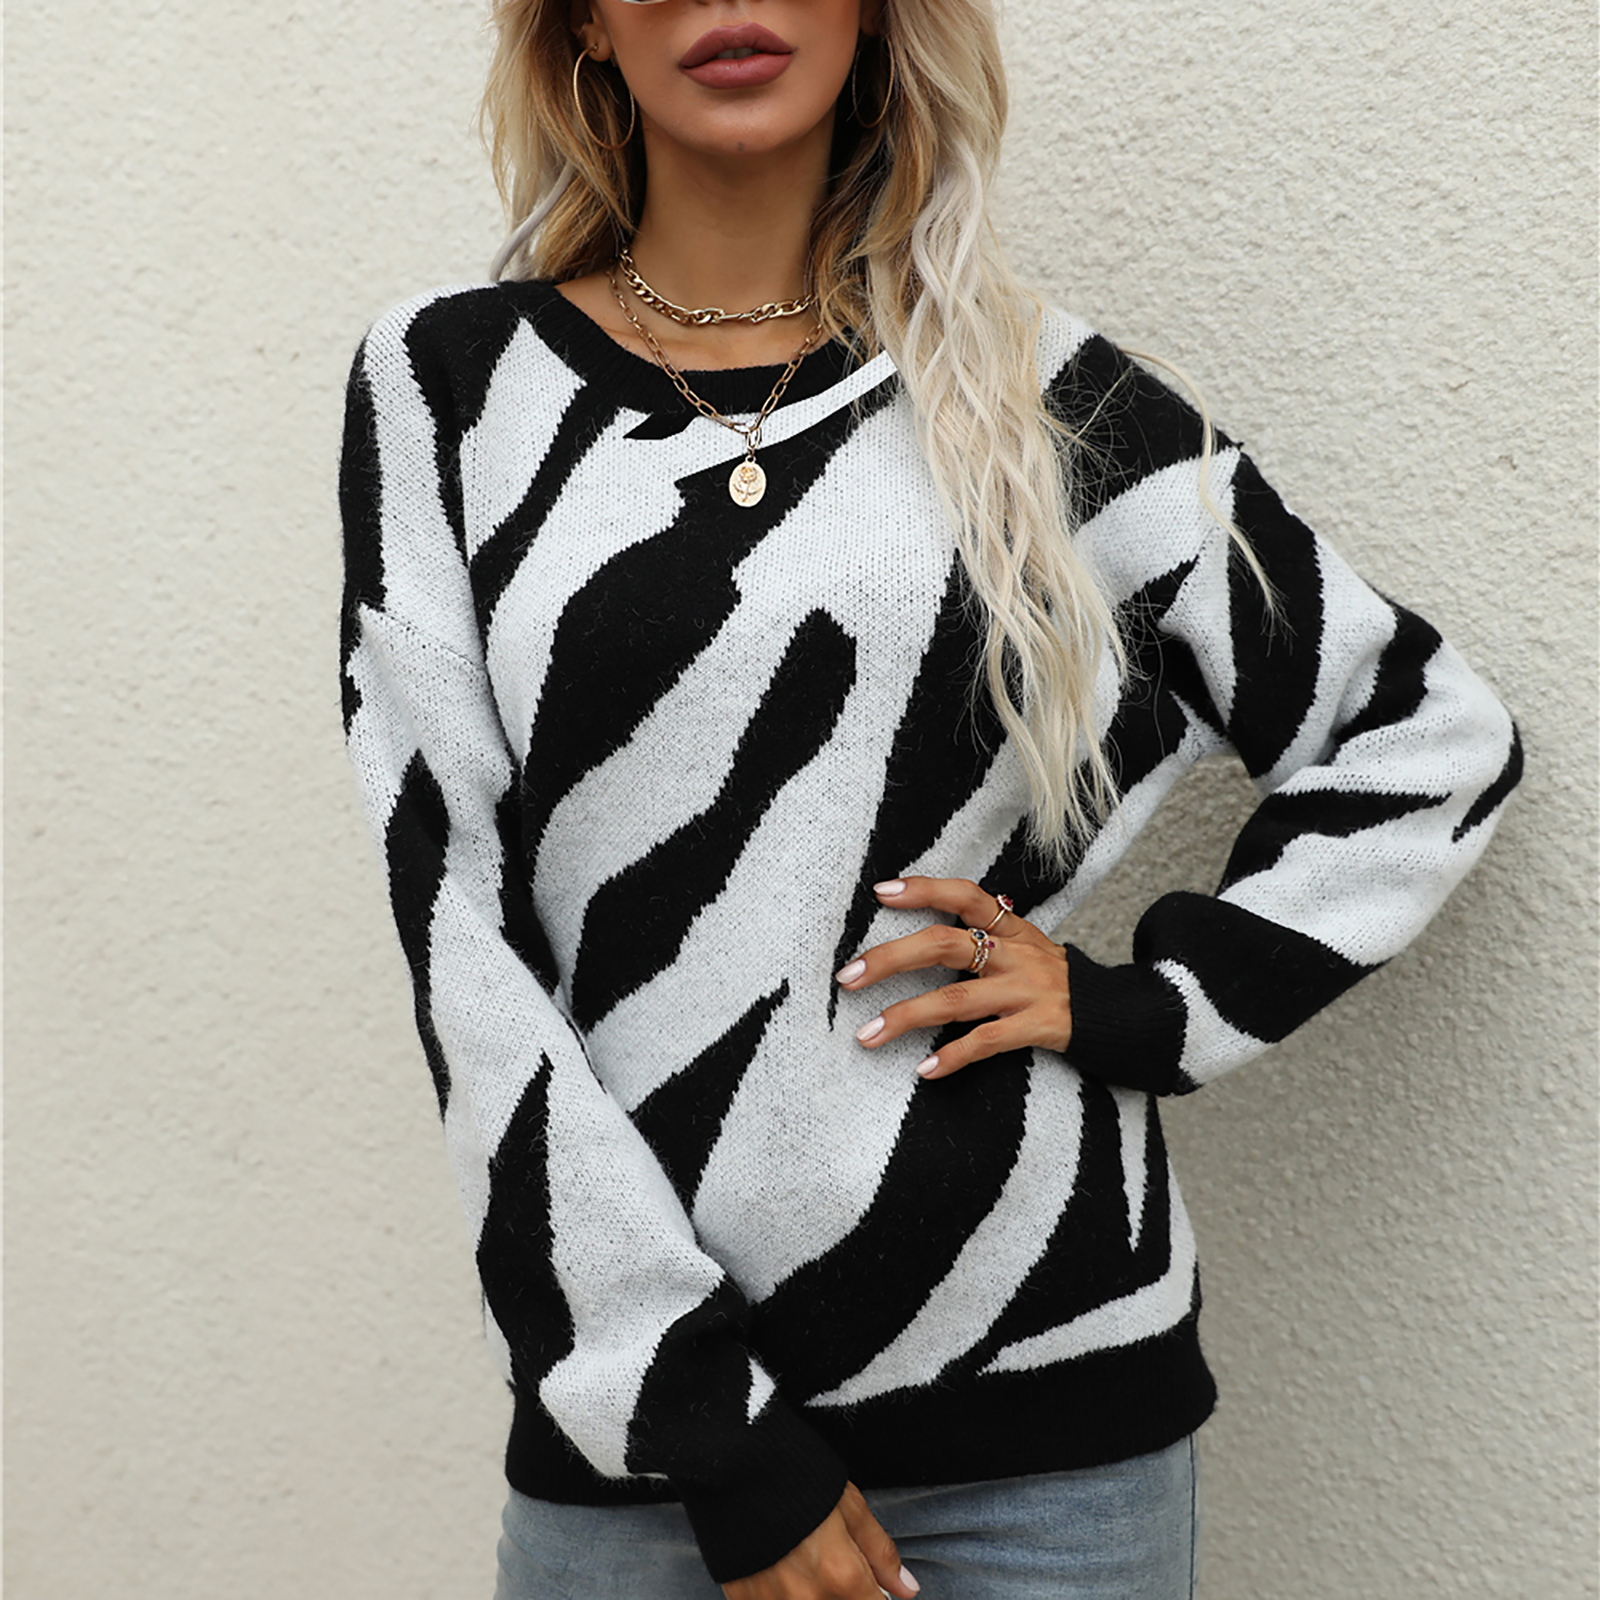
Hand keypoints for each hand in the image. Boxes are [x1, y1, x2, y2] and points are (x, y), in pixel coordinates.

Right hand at [721, 1482, 918, 1599]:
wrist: (733, 1461)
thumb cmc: (796, 1476)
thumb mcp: (849, 1504)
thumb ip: (879, 1553)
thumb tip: (907, 1590)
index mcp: (840, 1575)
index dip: (877, 1598)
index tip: (871, 1586)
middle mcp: (807, 1599)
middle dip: (846, 1594)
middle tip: (834, 1564)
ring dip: (817, 1595)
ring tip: (806, 1562)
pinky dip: (785, 1596)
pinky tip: (783, 1571)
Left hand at [836, 876, 1071, 1079]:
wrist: (1119, 1012)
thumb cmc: (1054, 979)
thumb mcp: (1026, 945)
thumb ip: (984, 934)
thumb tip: (921, 932)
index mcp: (1010, 928)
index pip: (964, 895)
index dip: (924, 891)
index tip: (880, 893)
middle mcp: (1015, 953)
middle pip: (945, 945)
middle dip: (891, 959)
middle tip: (847, 976)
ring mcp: (1026, 990)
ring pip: (956, 999)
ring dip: (906, 1017)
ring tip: (867, 1034)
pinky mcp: (1039, 1026)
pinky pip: (988, 1042)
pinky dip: (953, 1056)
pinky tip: (924, 1069)